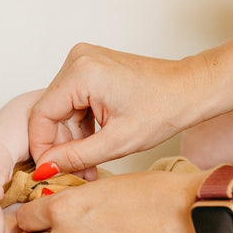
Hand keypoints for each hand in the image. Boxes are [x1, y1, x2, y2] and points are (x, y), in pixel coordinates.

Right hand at [28, 44, 203, 173]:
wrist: (192, 88)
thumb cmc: (165, 108)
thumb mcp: (118, 142)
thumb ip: (75, 157)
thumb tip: (44, 169)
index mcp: (81, 73)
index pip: (41, 115)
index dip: (41, 146)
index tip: (46, 170)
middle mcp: (77, 60)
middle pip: (49, 111)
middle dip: (58, 144)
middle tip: (71, 171)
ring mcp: (82, 61)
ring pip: (59, 108)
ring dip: (69, 137)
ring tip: (85, 162)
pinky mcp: (89, 67)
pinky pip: (71, 101)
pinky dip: (78, 124)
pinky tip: (90, 143)